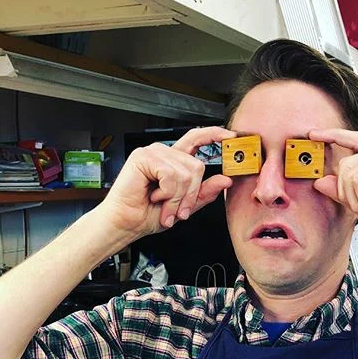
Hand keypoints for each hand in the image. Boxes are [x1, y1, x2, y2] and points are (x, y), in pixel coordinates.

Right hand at [95, 126, 236, 241]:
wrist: (126, 224)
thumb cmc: (148, 214)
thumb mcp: (185, 206)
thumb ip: (205, 192)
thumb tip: (226, 180)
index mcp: (174, 161)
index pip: (197, 139)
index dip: (214, 134)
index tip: (231, 135)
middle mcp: (165, 153)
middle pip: (197, 167)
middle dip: (190, 195)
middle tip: (176, 210)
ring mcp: (154, 153)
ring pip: (185, 173)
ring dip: (176, 198)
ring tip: (162, 205)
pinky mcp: (143, 157)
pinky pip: (171, 175)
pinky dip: (167, 193)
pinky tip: (154, 196)